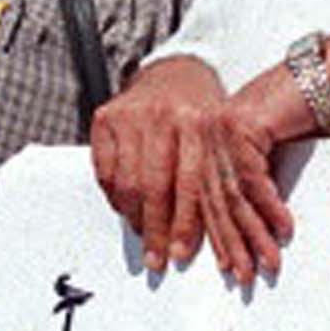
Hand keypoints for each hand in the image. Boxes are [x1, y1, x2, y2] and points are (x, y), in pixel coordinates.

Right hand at [87, 57, 228, 274]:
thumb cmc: (202, 110)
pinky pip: (105, 171)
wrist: (174, 70)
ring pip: (127, 183)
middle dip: (156, 230)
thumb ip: (215, 175)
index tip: (179, 254)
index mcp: (197, 121)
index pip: (189, 183)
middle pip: (154, 187)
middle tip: (157, 259)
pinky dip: (115, 197)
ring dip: (134, 218)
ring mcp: (130, 115)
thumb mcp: (218, 135)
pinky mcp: (105, 118)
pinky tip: (126, 209)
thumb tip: (224, 235)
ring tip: (144, 238)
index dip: (183, 224)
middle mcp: (163, 116)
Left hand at [196, 67, 311, 285]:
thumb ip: (249, 178)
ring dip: (254, 234)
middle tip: (244, 276)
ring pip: (234, 195)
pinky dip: (270, 209)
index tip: (225, 266)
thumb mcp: (264, 148)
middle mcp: (206, 132)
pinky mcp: (243, 127)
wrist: (319, 75)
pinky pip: (254, 180)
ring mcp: (221, 128)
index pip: (205, 197)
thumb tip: (249, 224)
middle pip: (216, 201)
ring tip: (267, 262)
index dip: (216, 236)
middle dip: (233, 244)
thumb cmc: (295, 110)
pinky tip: (283, 230)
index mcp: (205, 138)